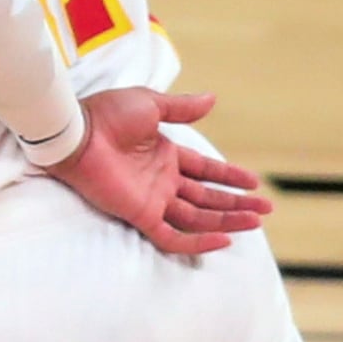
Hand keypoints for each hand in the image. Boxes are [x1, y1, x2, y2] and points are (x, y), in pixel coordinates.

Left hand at [44, 89, 272, 256]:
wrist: (77, 131)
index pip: (205, 169)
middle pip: (206, 197)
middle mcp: (162, 179)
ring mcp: (153, 199)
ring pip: (197, 218)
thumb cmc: (106, 113)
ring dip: (226, 220)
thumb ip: (182, 107)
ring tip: (255, 222)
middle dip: (236, 203)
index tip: (254, 182)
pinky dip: (197, 242)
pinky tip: (223, 240)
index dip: (229, 176)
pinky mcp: (141, 214)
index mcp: (165, 154)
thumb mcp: (151, 104)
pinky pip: (172, 236)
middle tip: (265, 208)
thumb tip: (212, 99)